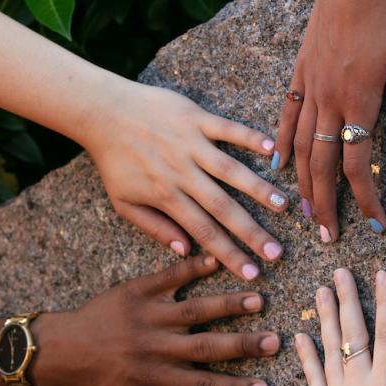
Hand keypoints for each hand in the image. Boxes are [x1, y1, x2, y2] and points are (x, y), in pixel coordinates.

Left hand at [34, 255, 278, 385]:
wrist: (58, 352)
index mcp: (156, 379)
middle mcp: (155, 348)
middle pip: (207, 347)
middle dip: (243, 345)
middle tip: (275, 340)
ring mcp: (147, 317)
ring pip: (194, 310)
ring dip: (227, 304)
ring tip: (258, 299)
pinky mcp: (136, 292)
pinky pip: (168, 277)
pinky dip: (191, 268)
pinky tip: (216, 260)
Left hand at [82, 78, 288, 280]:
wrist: (102, 112)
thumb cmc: (114, 161)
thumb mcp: (124, 203)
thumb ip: (155, 228)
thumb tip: (186, 251)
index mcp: (165, 195)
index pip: (203, 232)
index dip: (229, 255)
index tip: (252, 274)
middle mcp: (182, 172)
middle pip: (222, 207)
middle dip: (251, 232)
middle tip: (277, 253)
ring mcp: (190, 143)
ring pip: (230, 170)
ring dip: (258, 188)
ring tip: (283, 206)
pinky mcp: (195, 118)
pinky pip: (227, 129)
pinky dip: (250, 137)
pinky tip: (273, 150)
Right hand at [274, 0, 385, 241]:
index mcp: (358, 102)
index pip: (358, 165)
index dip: (366, 199)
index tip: (375, 225)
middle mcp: (329, 103)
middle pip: (322, 167)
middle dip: (326, 206)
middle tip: (328, 237)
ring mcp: (309, 89)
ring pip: (300, 148)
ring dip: (302, 185)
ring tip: (304, 214)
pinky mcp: (299, 74)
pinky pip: (286, 116)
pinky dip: (281, 144)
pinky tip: (278, 166)